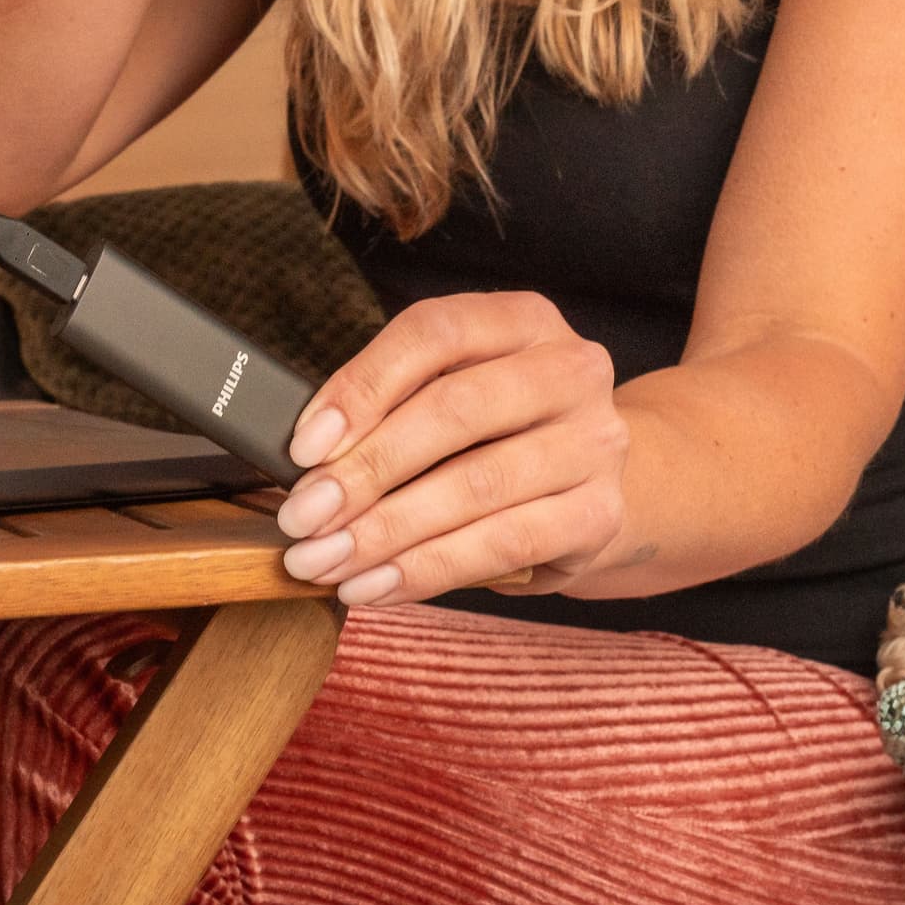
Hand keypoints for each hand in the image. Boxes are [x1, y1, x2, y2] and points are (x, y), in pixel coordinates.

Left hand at [270, 292, 631, 606]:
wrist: (588, 487)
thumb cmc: (497, 436)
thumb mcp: (452, 395)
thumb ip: (390, 407)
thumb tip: (307, 459)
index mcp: (524, 320)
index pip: (435, 333)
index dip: (363, 387)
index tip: (305, 446)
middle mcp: (571, 369)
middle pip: (455, 410)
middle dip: (366, 471)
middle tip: (303, 517)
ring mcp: (595, 442)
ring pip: (476, 485)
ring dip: (387, 531)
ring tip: (327, 561)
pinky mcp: (601, 514)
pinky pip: (504, 544)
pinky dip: (428, 569)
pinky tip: (376, 585)